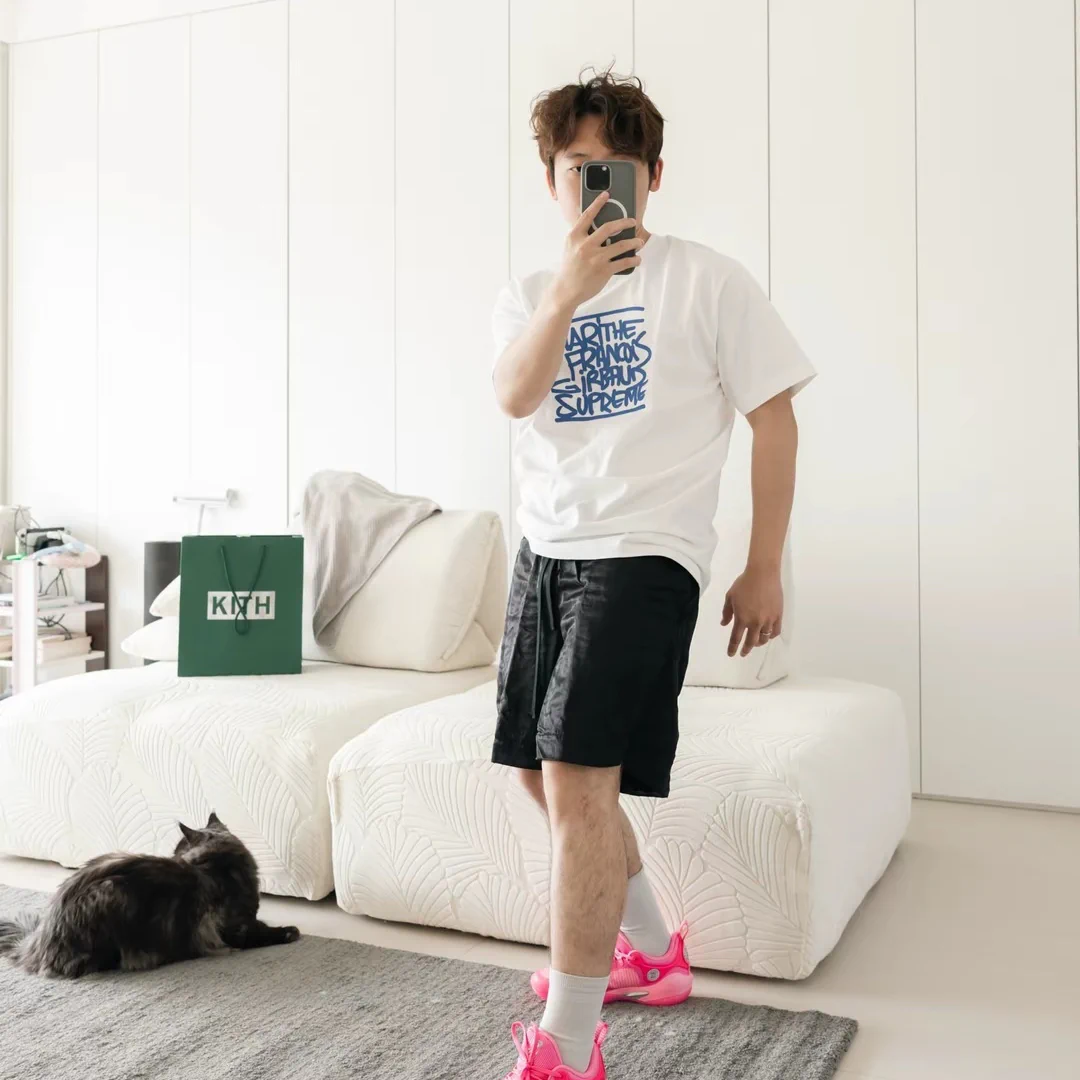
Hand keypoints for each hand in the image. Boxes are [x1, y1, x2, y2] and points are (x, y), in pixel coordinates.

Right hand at [551, 191, 643, 307]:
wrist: (566, 290)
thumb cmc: (569, 268)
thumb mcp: (570, 247)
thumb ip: (582, 236)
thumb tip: (601, 228)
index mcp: (575, 237)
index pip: (588, 215)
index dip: (598, 203)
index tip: (607, 195)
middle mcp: (585, 246)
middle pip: (609, 227)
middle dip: (624, 222)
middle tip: (632, 221)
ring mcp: (595, 258)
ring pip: (621, 245)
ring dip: (634, 242)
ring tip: (639, 242)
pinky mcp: (603, 271)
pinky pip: (623, 262)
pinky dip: (633, 260)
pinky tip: (637, 259)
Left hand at [721, 567, 782, 656]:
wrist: (763, 574)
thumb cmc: (744, 583)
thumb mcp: (730, 596)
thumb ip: (727, 612)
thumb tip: (724, 624)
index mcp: (742, 618)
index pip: (736, 638)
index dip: (733, 648)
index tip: (731, 654)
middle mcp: (755, 622)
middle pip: (751, 642)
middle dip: (746, 649)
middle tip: (743, 653)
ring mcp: (768, 620)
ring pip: (764, 638)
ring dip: (758, 643)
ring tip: (755, 644)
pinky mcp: (778, 615)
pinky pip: (775, 631)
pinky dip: (771, 636)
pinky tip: (768, 636)